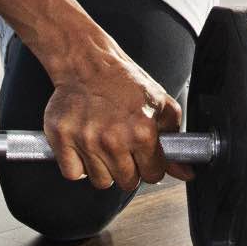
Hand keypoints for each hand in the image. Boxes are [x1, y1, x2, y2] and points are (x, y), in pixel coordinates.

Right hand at [42, 49, 186, 191]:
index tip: (144, 156)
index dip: (150, 165)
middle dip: (128, 169)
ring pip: (100, 181)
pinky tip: (85, 145)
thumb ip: (175, 140)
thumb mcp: (160, 105)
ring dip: (103, 167)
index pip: (153, 175)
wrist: (87, 62)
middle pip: (127, 182)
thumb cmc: (123, 81)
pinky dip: (78, 164)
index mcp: (141, 131)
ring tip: (103, 143)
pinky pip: (73, 173)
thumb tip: (185, 172)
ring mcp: (84, 139)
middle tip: (123, 147)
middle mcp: (112, 139)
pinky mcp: (61, 138)